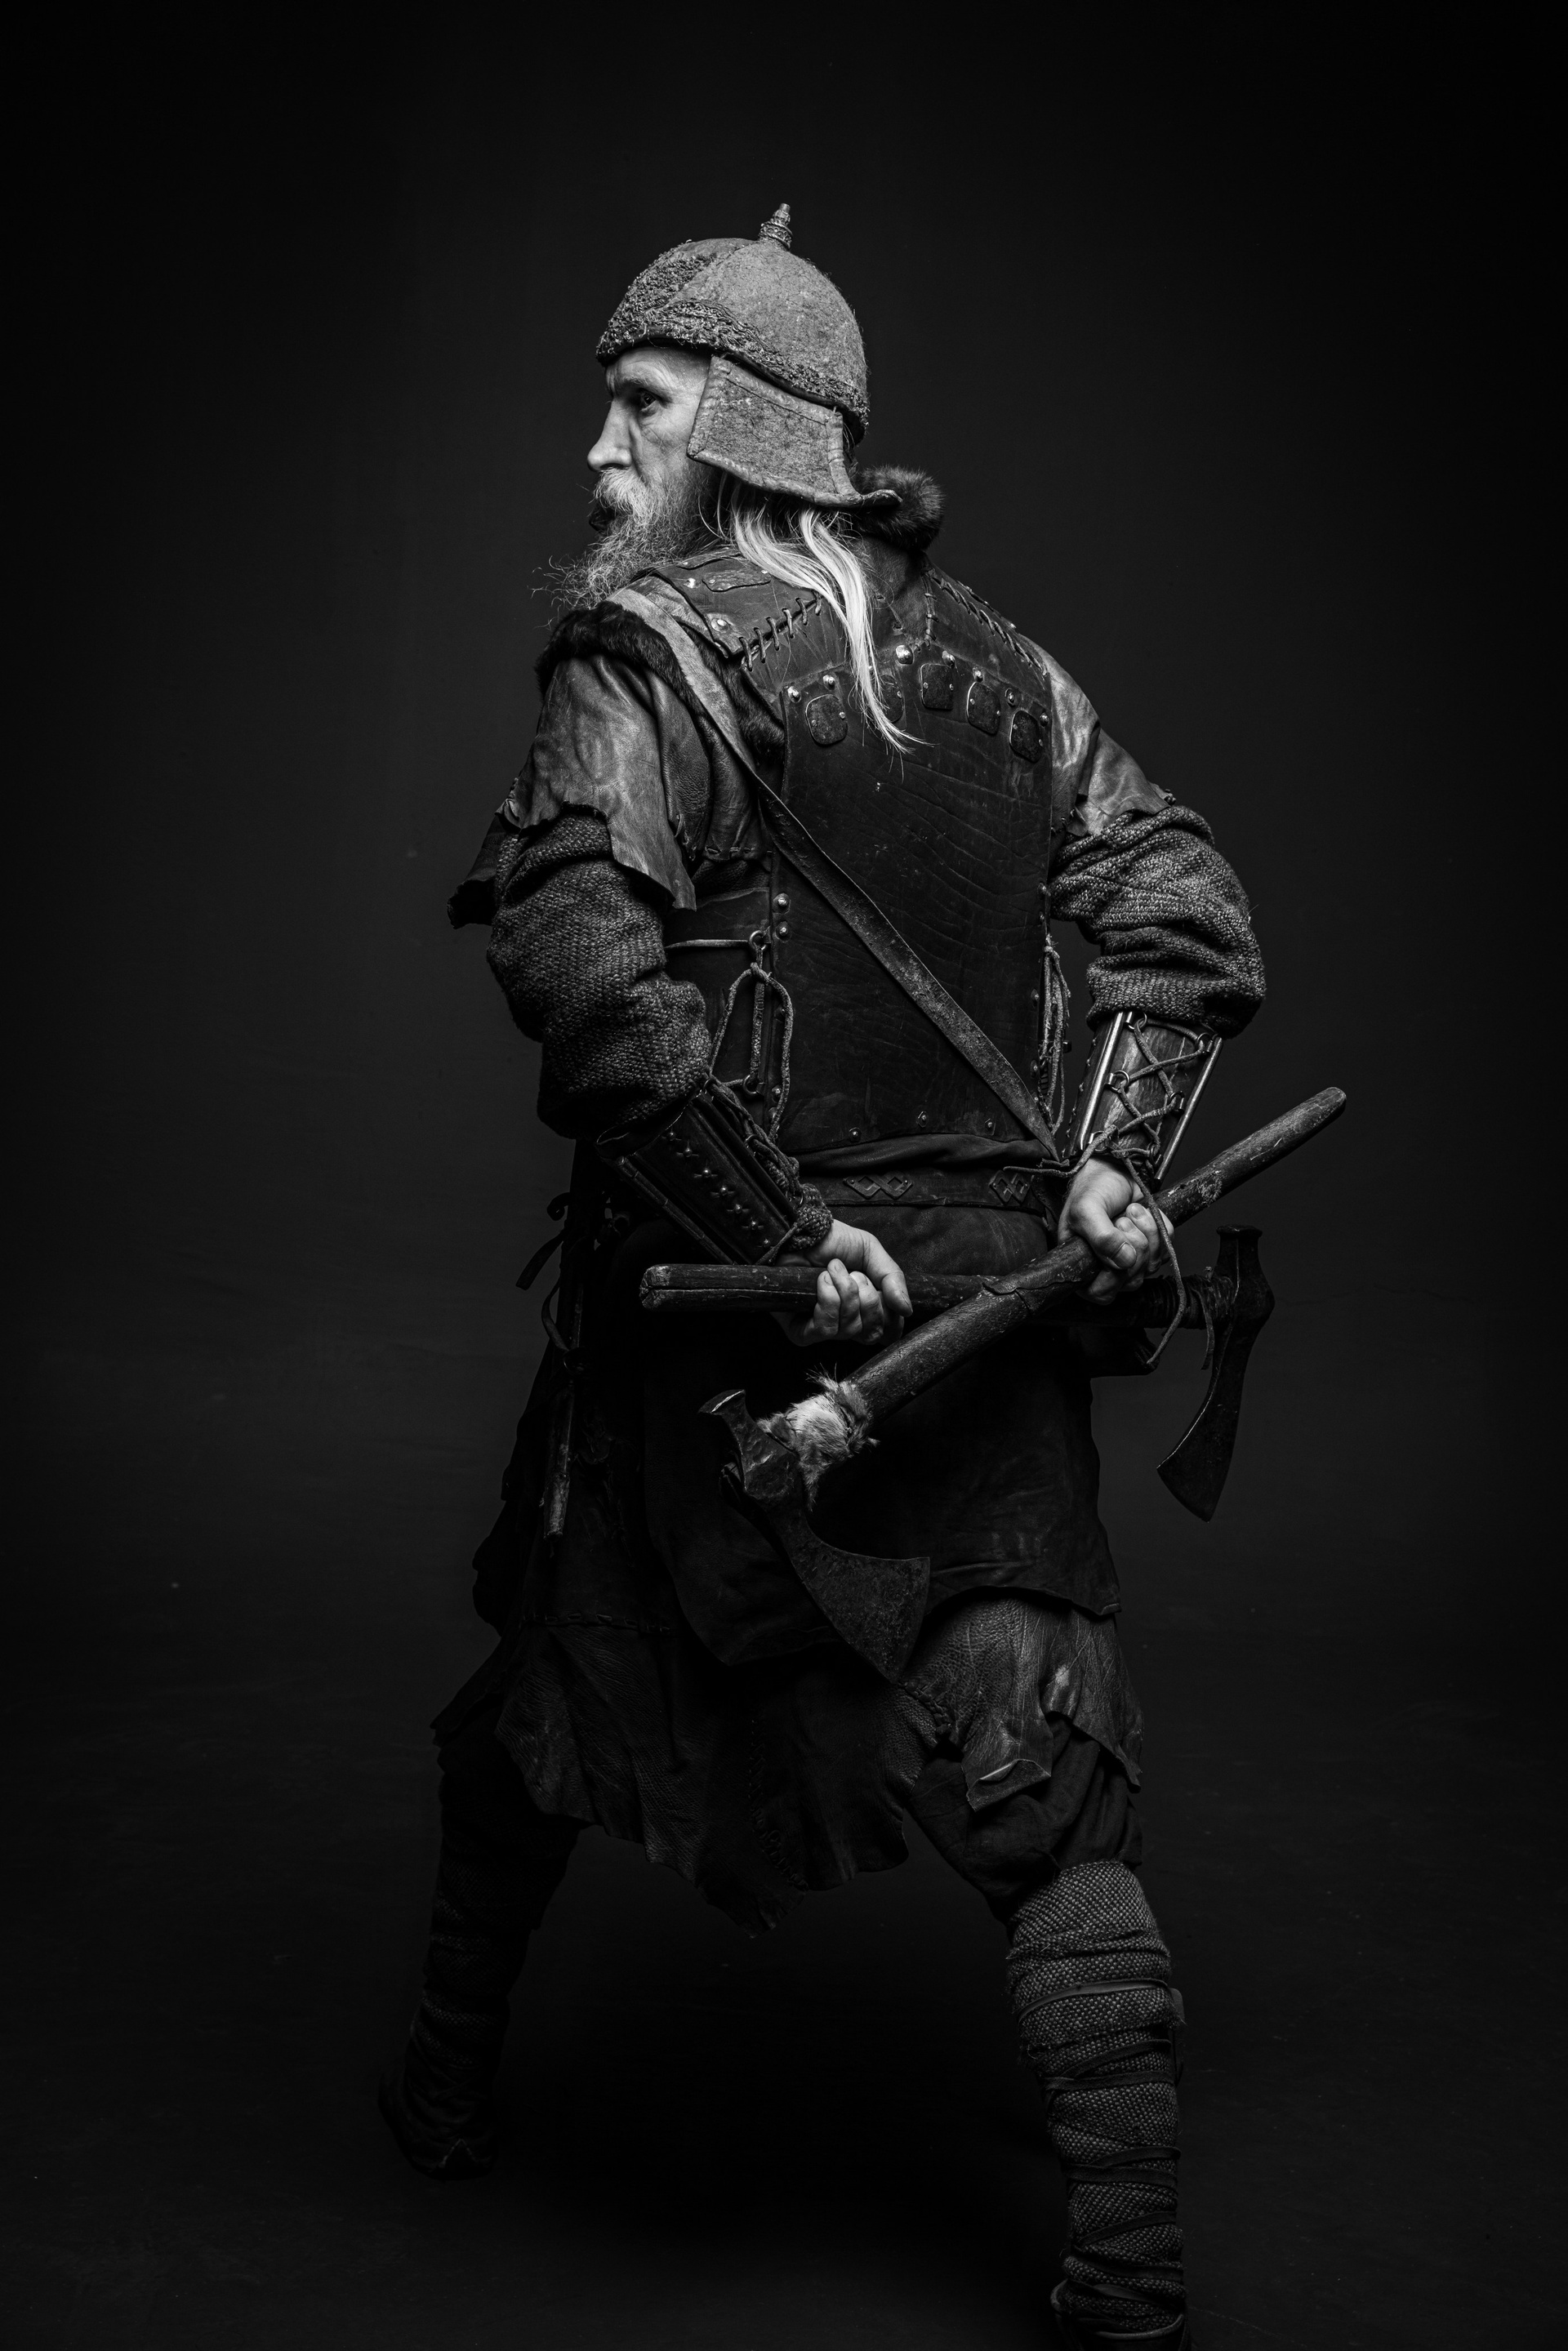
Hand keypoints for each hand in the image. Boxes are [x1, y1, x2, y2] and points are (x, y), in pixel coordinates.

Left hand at [780, 1220, 911, 1347]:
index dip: (890, 1317)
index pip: (888, 1333)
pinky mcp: (802, 1332)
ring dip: (846, 1294)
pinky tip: (822, 1281)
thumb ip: (893, 1279)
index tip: (882, 1293)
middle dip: (868, 1298)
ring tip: (834, 1271)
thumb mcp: (872, 1253)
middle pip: (872, 1333)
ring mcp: (825, 1329)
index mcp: (866, 1310)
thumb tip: (907, 1310)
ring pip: (850, 1330)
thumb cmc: (833, 1241)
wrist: (800, 1233)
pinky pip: (827, 1329)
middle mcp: (847, 1323)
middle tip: (854, 1275)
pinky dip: (829, 1300)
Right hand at [1060, 1156, 1167, 1299]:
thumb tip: (1125, 1261)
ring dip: (1146, 1232)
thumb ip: (1101, 1238)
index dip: (1113, 1273)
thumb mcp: (1086, 1211)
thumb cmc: (1091, 1190)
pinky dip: (1159, 1227)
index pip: (1102, 1292)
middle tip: (1121, 1219)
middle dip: (1133, 1244)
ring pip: (1151, 1265)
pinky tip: (1144, 1213)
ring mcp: (1131, 1260)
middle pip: (1132, 1280)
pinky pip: (1166, 1249)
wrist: (1112, 1169)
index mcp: (1083, 1267)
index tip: (1115, 1243)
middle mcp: (1107, 1269)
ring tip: (1130, 1212)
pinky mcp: (1151, 1247)